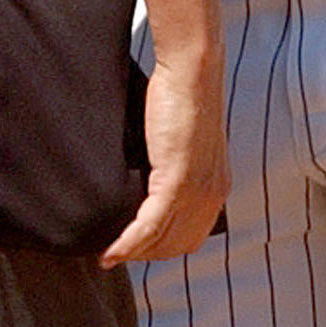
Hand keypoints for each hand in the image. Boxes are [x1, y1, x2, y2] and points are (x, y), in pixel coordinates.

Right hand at [101, 47, 228, 265]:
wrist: (192, 71)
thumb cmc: (182, 96)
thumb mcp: (182, 139)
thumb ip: (173, 164)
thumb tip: (147, 178)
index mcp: (216, 185)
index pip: (191, 236)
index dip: (163, 247)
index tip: (136, 246)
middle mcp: (212, 194)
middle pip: (177, 245)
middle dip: (147, 255)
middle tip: (116, 252)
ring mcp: (196, 190)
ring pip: (162, 241)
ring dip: (134, 253)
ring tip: (108, 255)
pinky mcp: (177, 181)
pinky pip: (149, 225)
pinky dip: (127, 243)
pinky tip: (109, 252)